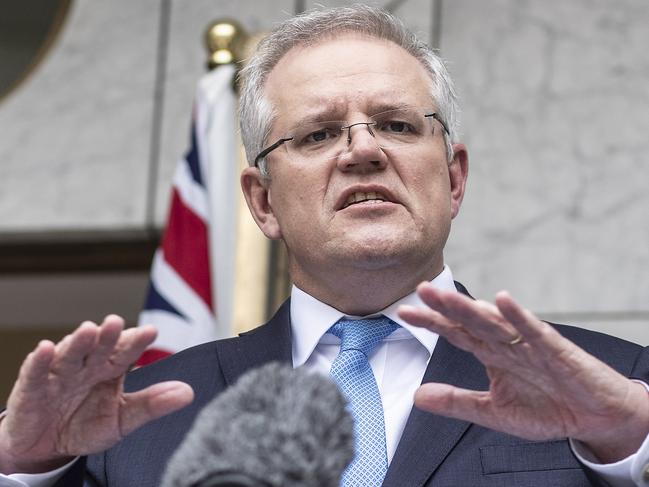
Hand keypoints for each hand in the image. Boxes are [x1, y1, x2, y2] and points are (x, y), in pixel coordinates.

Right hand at [0, 315, 193, 473]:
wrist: (47, 447)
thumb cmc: (86, 425)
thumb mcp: (123, 419)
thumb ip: (152, 405)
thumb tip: (188, 393)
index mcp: (110, 369)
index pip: (126, 352)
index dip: (136, 342)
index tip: (151, 331)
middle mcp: (87, 366)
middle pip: (99, 347)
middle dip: (108, 335)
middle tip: (116, 322)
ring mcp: (59, 374)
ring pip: (70, 354)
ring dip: (79, 341)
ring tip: (89, 330)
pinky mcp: (32, 388)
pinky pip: (35, 373)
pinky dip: (40, 361)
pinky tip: (46, 349)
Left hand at [398, 284, 648, 462]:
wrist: (594, 418)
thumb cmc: (547, 408)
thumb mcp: (493, 411)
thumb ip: (457, 402)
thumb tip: (417, 396)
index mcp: (490, 353)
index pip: (455, 332)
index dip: (431, 322)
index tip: (404, 311)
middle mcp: (505, 342)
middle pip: (470, 320)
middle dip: (446, 306)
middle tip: (423, 291)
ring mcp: (528, 343)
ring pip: (495, 321)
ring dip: (472, 309)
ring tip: (449, 296)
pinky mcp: (554, 349)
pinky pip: (534, 330)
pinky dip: (518, 316)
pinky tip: (503, 301)